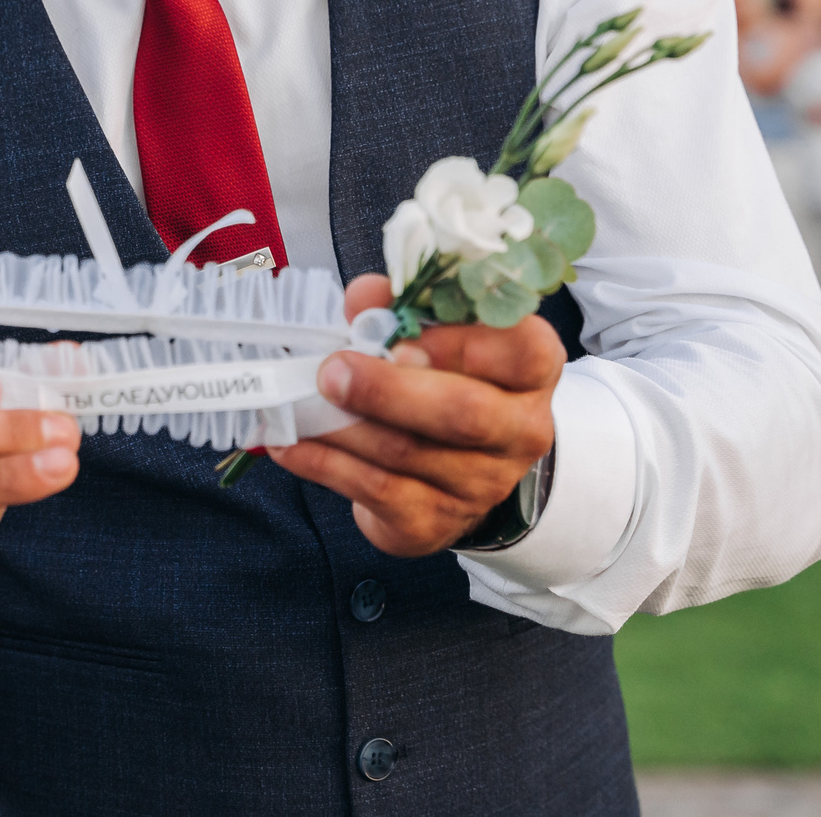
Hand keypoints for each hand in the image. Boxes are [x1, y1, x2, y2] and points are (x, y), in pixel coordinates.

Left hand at [269, 274, 562, 556]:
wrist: (453, 474)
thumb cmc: (442, 382)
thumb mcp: (434, 337)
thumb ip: (402, 308)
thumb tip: (365, 297)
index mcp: (530, 372)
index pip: (524, 351)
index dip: (461, 339)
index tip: (402, 334)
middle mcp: (520, 431)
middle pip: (465, 413)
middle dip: (388, 389)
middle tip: (332, 370)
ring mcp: (481, 484)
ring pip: (406, 452)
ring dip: (341, 423)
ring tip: (295, 399)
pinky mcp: (434, 521)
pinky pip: (373, 489)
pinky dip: (323, 462)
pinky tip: (290, 443)